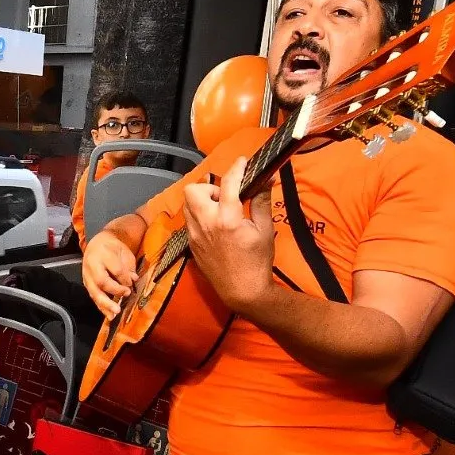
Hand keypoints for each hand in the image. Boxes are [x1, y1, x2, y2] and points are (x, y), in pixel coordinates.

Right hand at [82, 230, 137, 318]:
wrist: (96, 244)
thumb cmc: (112, 248)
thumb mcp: (123, 252)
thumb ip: (128, 266)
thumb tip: (133, 280)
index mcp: (103, 253)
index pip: (115, 268)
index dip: (125, 278)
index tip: (132, 283)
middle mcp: (93, 265)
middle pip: (102, 281)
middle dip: (115, 291)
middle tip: (126, 295)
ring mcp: (87, 275)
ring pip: (94, 292)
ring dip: (105, 304)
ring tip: (114, 314)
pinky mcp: (86, 284)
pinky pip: (93, 297)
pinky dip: (101, 307)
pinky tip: (109, 315)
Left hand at [183, 157, 274, 315]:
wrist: (242, 291)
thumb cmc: (257, 262)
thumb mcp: (264, 229)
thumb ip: (262, 200)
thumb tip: (267, 177)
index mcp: (227, 219)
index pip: (228, 183)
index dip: (236, 168)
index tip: (243, 162)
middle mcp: (206, 225)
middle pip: (193, 190)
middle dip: (209, 187)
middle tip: (225, 196)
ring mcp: (195, 236)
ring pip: (187, 205)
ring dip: (202, 201)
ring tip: (221, 210)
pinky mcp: (191, 245)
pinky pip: (189, 221)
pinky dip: (200, 216)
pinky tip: (215, 225)